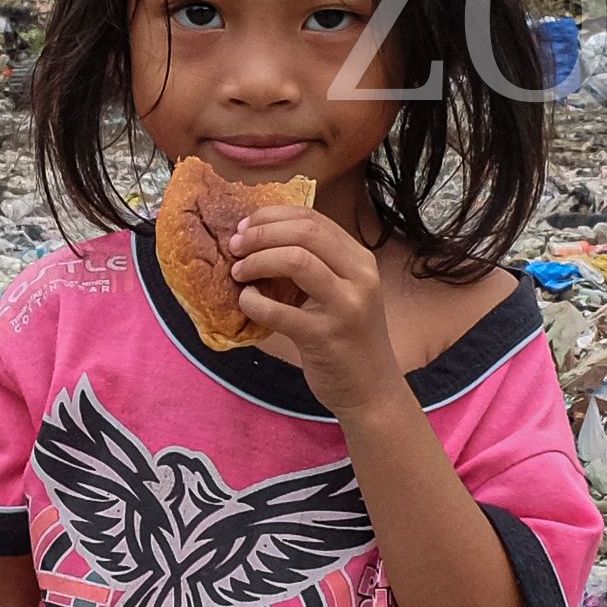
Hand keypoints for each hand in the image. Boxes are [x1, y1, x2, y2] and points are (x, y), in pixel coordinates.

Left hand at [222, 205, 407, 412]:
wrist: (371, 390)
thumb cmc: (348, 339)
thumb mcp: (342, 292)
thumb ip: (315, 265)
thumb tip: (260, 238)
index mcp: (360, 261)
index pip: (314, 219)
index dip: (273, 216)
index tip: (246, 226)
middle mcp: (360, 277)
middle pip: (305, 232)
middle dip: (262, 233)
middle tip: (235, 246)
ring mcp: (345, 307)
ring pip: (295, 260)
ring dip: (257, 261)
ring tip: (239, 273)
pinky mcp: (325, 337)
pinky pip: (279, 310)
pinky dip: (254, 302)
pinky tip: (246, 301)